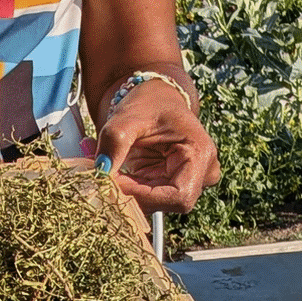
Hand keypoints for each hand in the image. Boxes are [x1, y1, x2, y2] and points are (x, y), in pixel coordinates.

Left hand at [95, 80, 220, 214]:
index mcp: (200, 154)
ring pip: (153, 203)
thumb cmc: (150, 101)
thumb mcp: (129, 117)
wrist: (155, 97)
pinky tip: (112, 173)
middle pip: (165, 202)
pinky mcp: (170, 184)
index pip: (179, 195)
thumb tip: (101, 171)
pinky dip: (126, 188)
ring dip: (126, 192)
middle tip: (102, 179)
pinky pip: (147, 196)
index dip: (145, 197)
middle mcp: (200, 173)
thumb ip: (114, 142)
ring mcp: (187, 180)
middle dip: (131, 195)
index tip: (114, 184)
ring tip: (104, 171)